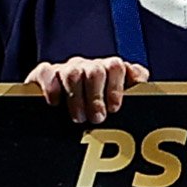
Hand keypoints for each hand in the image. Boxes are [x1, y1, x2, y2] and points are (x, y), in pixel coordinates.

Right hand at [30, 55, 148, 124]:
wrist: (57, 118)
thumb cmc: (96, 114)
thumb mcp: (116, 106)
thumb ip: (134, 94)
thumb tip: (141, 81)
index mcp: (109, 71)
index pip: (116, 67)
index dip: (116, 87)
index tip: (114, 108)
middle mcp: (88, 67)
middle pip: (96, 71)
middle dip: (96, 97)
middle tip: (97, 118)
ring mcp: (66, 69)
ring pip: (73, 73)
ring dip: (77, 98)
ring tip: (79, 119)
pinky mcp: (44, 75)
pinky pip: (46, 72)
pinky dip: (51, 87)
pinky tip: (54, 103)